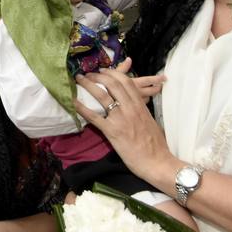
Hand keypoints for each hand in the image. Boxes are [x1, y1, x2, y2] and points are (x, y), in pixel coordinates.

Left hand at [74, 67, 177, 190]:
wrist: (157, 161)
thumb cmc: (155, 144)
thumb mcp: (149, 121)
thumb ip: (141, 110)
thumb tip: (136, 104)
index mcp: (140, 105)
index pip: (126, 82)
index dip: (113, 73)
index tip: (103, 70)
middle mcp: (130, 108)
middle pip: (112, 84)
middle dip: (98, 75)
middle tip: (88, 74)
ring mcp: (120, 119)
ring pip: (102, 96)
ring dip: (88, 85)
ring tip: (79, 80)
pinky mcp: (112, 131)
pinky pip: (94, 116)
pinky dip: (82, 108)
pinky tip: (74, 102)